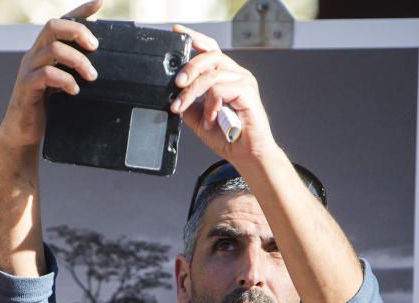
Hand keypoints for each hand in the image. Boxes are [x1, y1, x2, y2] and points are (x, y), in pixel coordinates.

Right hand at [0, 1, 101, 150]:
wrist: (22, 132)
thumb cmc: (43, 107)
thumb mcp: (61, 83)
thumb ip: (73, 70)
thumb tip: (100, 63)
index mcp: (43, 51)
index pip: (61, 22)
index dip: (80, 11)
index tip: (99, 3)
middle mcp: (34, 55)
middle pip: (53, 26)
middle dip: (78, 32)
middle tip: (95, 48)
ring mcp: (28, 70)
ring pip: (53, 50)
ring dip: (78, 61)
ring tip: (91, 76)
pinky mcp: (26, 88)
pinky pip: (46, 75)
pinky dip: (65, 80)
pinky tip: (74, 90)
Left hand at [169, 24, 278, 164]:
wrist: (245, 153)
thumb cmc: (226, 135)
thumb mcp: (197, 118)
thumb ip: (187, 103)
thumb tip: (170, 95)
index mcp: (224, 76)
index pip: (209, 49)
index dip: (194, 39)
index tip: (177, 33)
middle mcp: (235, 74)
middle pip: (210, 55)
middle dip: (189, 67)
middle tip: (176, 84)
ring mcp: (243, 81)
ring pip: (212, 74)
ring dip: (191, 92)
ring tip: (182, 108)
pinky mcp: (248, 91)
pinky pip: (220, 89)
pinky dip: (209, 106)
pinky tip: (209, 120)